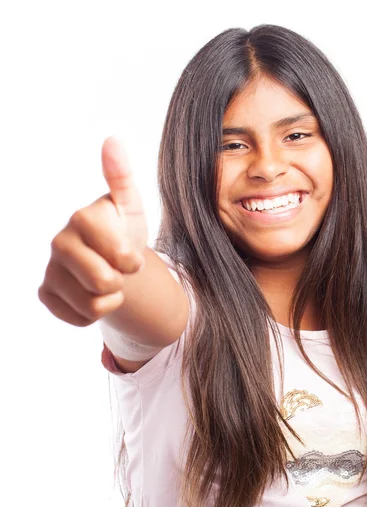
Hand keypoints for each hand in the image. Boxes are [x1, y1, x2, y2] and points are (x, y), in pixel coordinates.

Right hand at [38, 137, 148, 325]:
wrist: (109, 260)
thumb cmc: (122, 230)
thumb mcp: (130, 206)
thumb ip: (122, 177)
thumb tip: (113, 140)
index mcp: (82, 218)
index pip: (121, 256)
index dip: (134, 262)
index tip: (132, 256)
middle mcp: (60, 242)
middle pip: (104, 282)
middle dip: (121, 282)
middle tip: (117, 270)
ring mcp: (50, 269)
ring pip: (92, 305)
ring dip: (110, 300)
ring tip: (107, 282)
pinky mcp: (46, 292)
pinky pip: (78, 318)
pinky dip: (93, 314)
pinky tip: (91, 294)